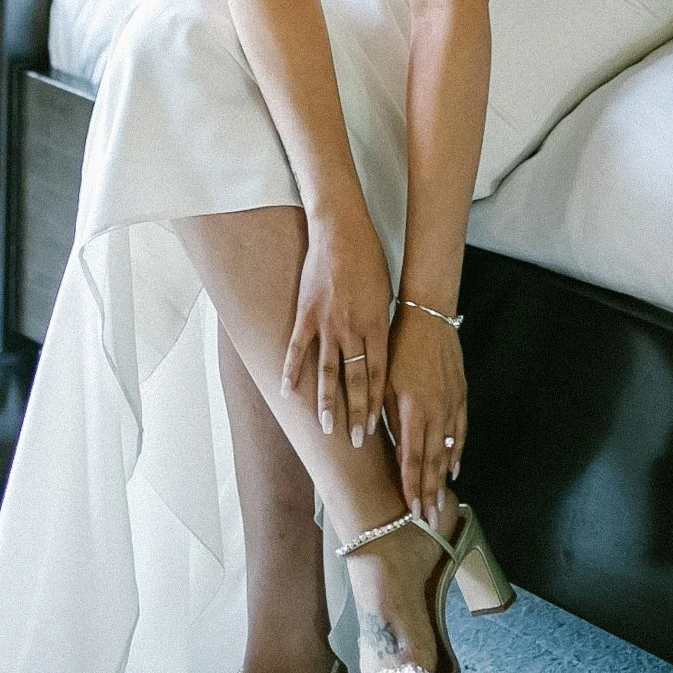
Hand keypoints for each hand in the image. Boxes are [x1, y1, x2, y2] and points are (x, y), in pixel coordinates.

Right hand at [281, 207, 391, 447]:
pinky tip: (287, 393)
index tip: (375, 427)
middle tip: (356, 440)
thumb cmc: (369, 259)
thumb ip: (379, 326)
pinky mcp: (306, 313)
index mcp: (375, 325)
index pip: (378, 374)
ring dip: (327, 403)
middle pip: (355, 379)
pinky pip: (297, 348)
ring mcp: (326, 322)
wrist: (341, 232)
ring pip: (327, 371)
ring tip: (325, 428)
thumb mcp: (385, 295)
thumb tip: (378, 353)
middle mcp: (351, 329)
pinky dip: (291, 371)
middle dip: (356, 412)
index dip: (375, 403)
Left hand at [385, 307, 467, 521]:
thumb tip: (383, 444)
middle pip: (433, 462)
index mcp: (414, 409)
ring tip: (441, 503)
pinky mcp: (460, 397)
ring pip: (448, 451)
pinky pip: (459, 432)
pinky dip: (457, 452)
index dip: (413, 487)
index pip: (414, 458)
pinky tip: (454, 468)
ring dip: (443, 479)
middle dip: (431, 493)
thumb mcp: (385, 379)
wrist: (428, 318)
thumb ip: (386, 414)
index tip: (413, 511)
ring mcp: (451, 406)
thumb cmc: (399, 346)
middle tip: (430, 521)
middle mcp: (436, 413)